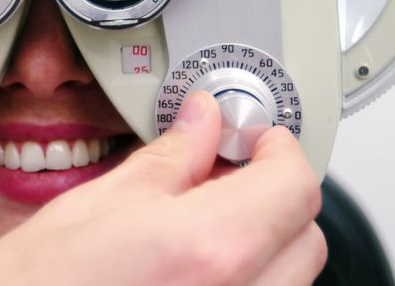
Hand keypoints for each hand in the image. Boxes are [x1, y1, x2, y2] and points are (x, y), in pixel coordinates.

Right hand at [0, 91, 326, 285]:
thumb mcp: (91, 206)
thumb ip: (165, 161)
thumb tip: (201, 123)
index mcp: (208, 249)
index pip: (294, 185)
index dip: (276, 148)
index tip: (253, 137)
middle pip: (303, 237)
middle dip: (272, 195)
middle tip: (221, 171)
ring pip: (287, 279)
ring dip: (260, 242)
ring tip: (198, 221)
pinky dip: (240, 279)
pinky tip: (188, 264)